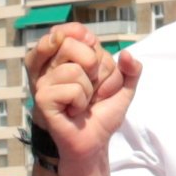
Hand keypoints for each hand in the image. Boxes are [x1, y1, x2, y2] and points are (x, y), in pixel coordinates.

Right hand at [26, 34, 139, 158]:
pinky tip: (74, 112)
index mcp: (68, 57)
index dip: (94, 49)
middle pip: (73, 45)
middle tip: (91, 90)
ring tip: (82, 104)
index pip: (78, 33)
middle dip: (95, 71)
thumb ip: (132, 69)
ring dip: (88, 91)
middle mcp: (53, 65)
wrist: (94, 142)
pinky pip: (72, 89)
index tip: (97, 71)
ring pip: (74, 70)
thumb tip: (126, 54)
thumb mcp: (123, 88)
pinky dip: (80, 102)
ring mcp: (45, 81)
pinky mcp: (43, 98)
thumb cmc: (102, 114)